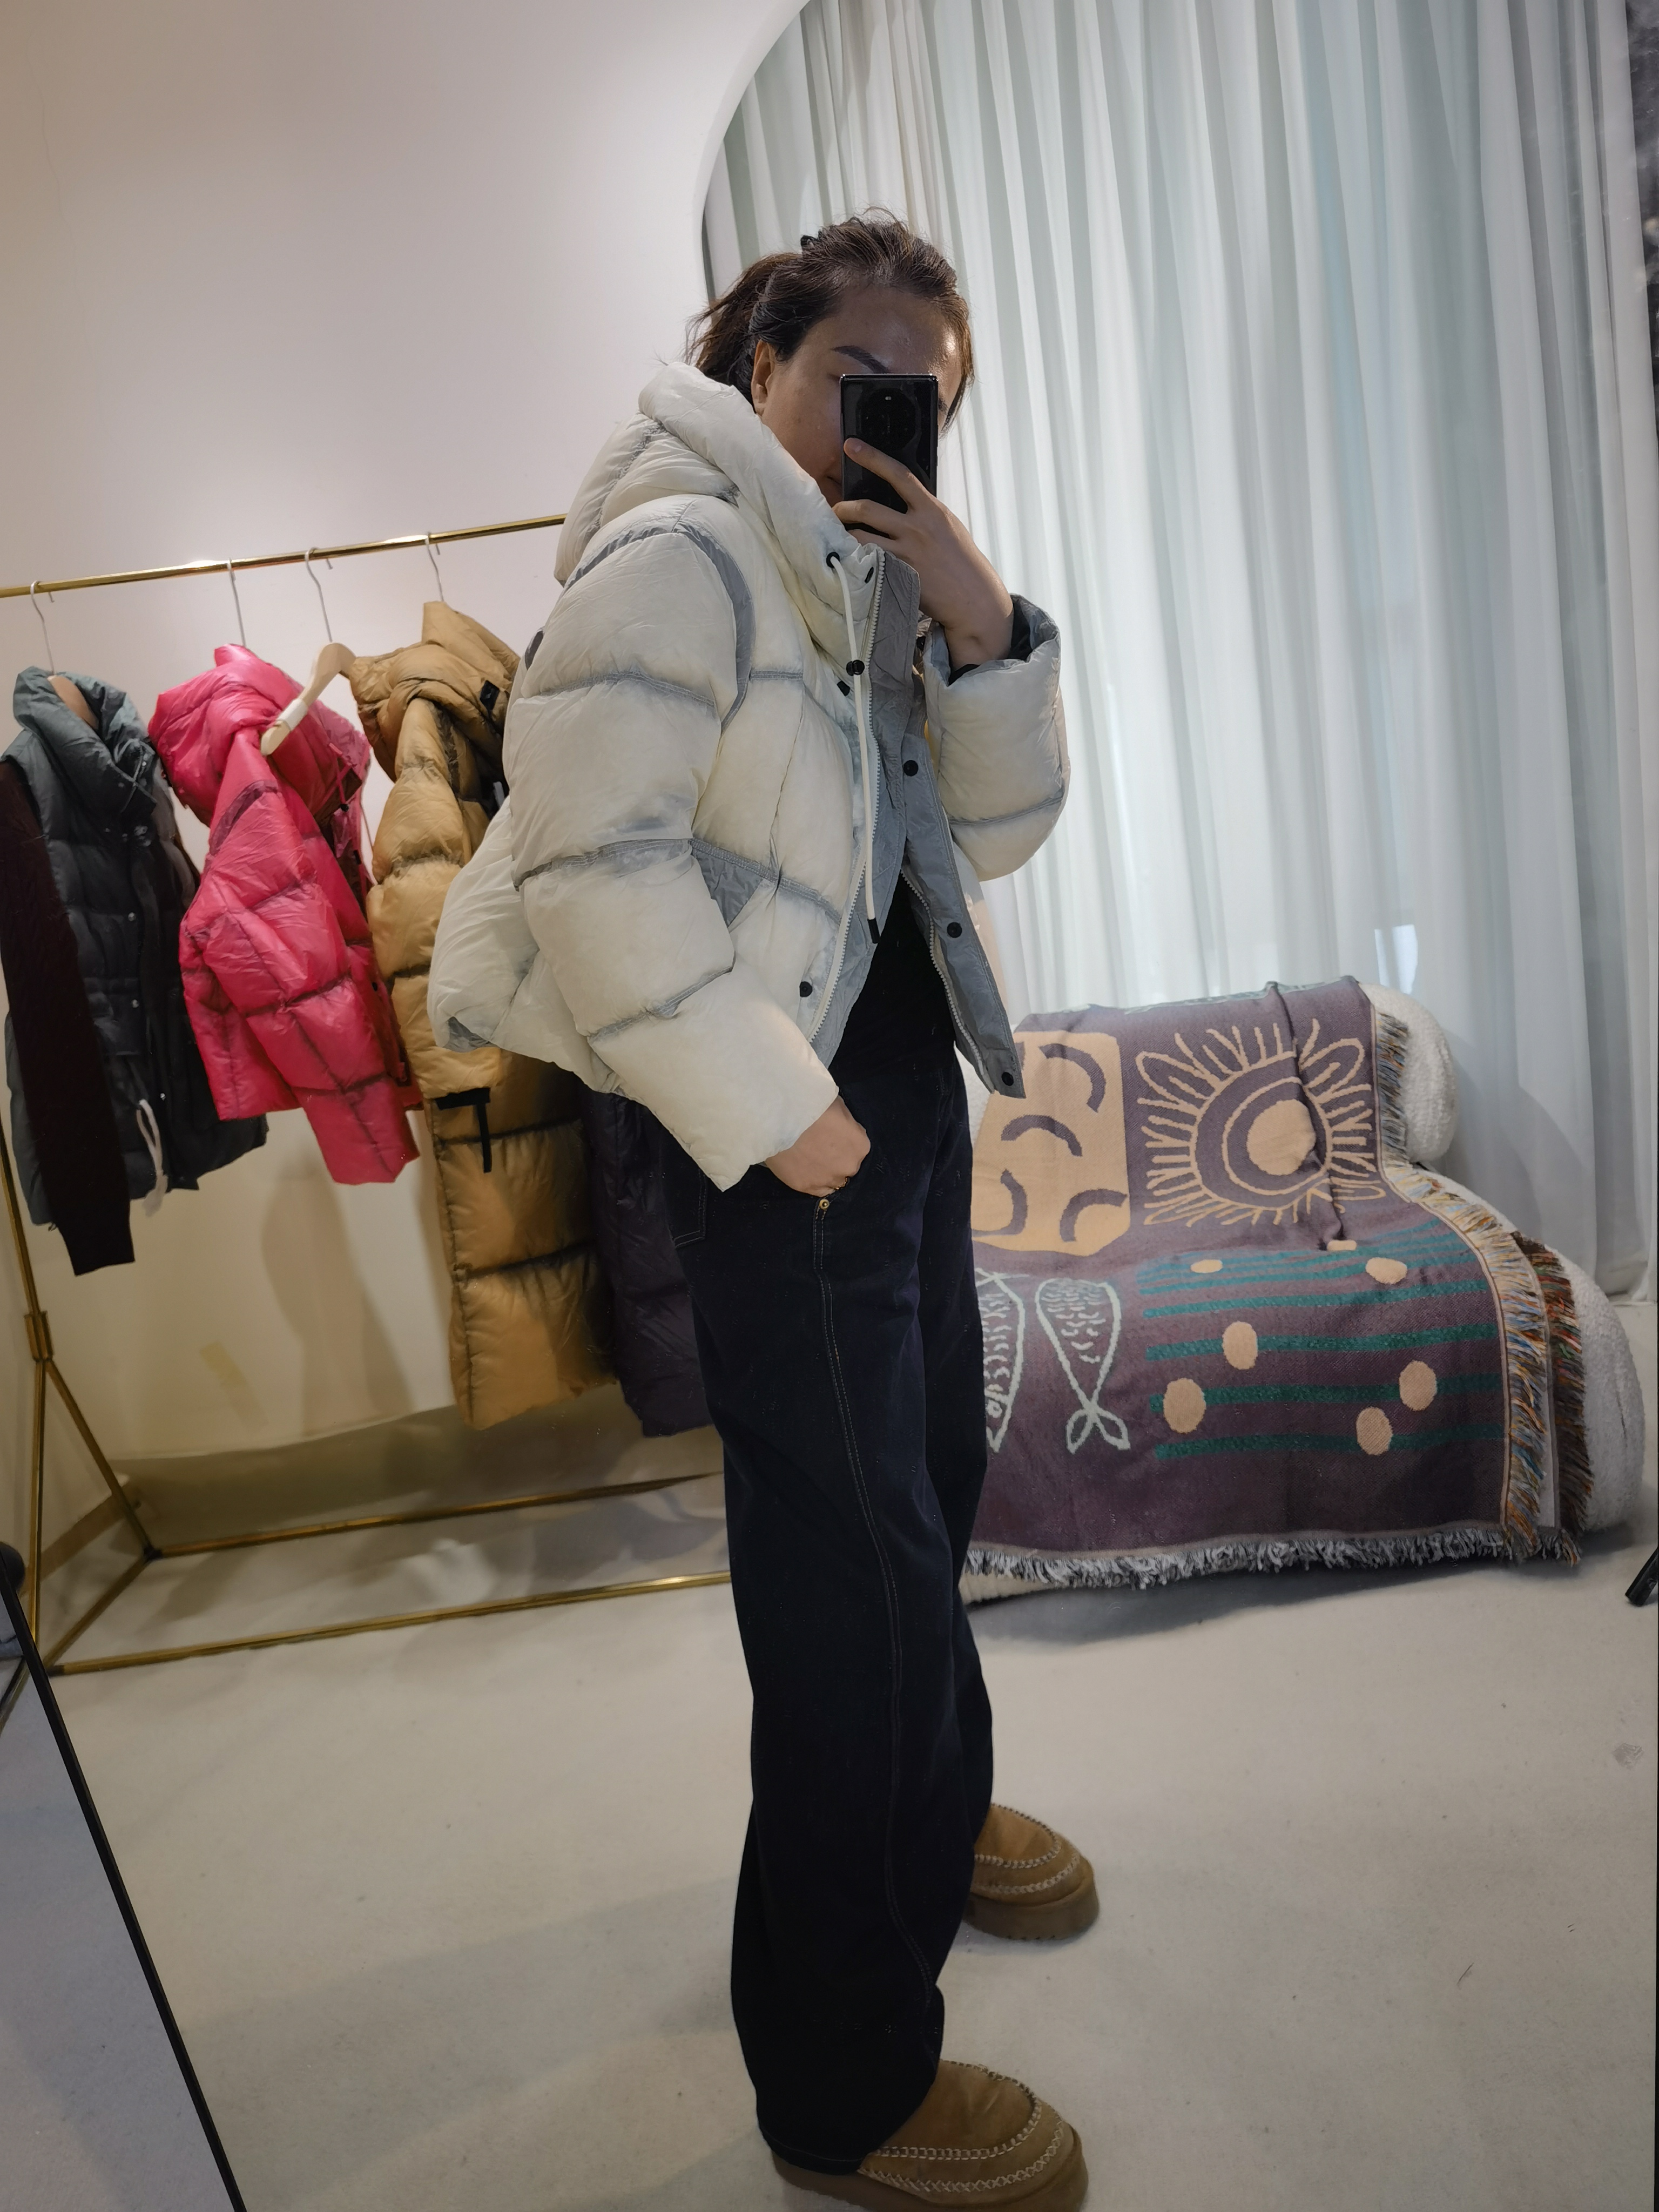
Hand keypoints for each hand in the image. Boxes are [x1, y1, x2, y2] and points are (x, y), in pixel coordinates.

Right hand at [766, 1097, 870, 1195]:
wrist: (780, 1118)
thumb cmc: (811, 1106)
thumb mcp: (838, 1105)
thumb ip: (847, 1122)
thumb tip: (845, 1128)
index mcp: (860, 1145)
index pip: (857, 1147)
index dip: (844, 1141)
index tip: (831, 1135)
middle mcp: (849, 1166)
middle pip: (847, 1166)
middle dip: (837, 1158)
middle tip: (819, 1146)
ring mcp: (828, 1178)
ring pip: (833, 1181)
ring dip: (826, 1172)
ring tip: (809, 1159)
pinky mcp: (806, 1187)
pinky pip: (817, 1190)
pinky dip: (814, 1182)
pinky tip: (806, 1171)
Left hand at [834, 440, 1013, 669]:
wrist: (972, 597)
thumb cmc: (961, 560)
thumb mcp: (947, 526)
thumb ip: (924, 511)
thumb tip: (901, 499)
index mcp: (931, 509)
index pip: (898, 475)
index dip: (872, 457)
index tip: (850, 445)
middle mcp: (917, 528)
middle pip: (867, 508)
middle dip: (844, 507)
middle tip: (835, 509)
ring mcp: (906, 552)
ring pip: (860, 536)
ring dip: (842, 533)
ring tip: (836, 534)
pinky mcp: (898, 575)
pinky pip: (866, 561)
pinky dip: (853, 558)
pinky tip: (847, 558)